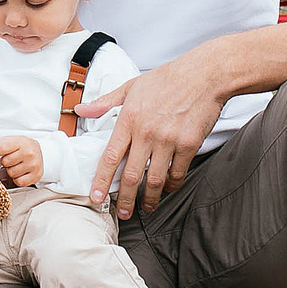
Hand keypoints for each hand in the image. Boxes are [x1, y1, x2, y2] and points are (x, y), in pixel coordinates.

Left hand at [0, 135, 44, 187]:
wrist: (37, 151)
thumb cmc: (21, 147)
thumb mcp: (9, 141)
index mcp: (21, 142)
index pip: (4, 147)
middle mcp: (29, 153)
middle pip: (5, 162)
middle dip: (5, 162)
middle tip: (12, 159)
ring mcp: (34, 165)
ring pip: (11, 173)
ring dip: (11, 170)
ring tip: (17, 165)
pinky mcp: (36, 176)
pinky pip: (18, 182)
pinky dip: (17, 179)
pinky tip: (21, 172)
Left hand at [81, 57, 226, 219]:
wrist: (205, 74)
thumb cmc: (167, 78)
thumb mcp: (131, 86)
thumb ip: (105, 102)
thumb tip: (81, 111)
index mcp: (129, 118)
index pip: (110, 156)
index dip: (102, 180)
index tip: (96, 197)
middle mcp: (147, 132)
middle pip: (132, 175)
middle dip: (126, 199)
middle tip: (123, 213)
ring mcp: (169, 140)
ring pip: (155, 179)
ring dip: (149, 198)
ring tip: (147, 207)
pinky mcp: (189, 144)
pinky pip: (178, 173)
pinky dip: (172, 185)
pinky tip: (167, 189)